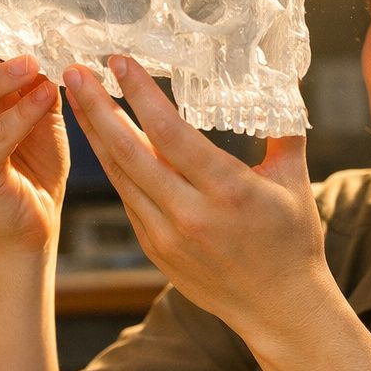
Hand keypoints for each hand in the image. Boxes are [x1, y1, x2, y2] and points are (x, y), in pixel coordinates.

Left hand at [63, 55, 329, 341]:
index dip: (141, 95)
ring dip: (95, 134)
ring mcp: (166, 236)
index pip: (171, 134)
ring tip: (78, 98)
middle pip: (129, 152)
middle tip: (75, 71)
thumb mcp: (295, 181)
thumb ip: (282, 131)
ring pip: (119, 175)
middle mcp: (190, 214)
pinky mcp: (155, 250)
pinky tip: (102, 140)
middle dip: (97, 108)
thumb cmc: (292, 241)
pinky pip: (127, 199)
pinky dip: (113, 166)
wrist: (278, 308)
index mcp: (227, 191)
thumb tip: (278, 86)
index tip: (119, 62)